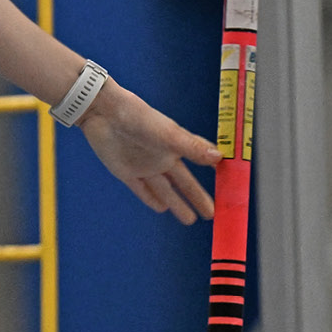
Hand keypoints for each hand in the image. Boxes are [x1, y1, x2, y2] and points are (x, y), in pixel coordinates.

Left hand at [76, 81, 220, 223]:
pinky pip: (141, 190)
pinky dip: (151, 199)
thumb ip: (191, 147)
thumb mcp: (167, 134)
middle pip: (184, 182)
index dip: (212, 168)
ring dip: (177, 204)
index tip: (228, 181)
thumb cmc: (137, 117)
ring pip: (165, 190)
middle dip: (197, 197)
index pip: (199, 159)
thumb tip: (219, 157)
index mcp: (175, 146)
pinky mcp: (125, 172)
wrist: (103, 112)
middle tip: (211, 214)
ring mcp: (143, 165)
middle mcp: (161, 157)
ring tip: (190, 220)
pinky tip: (161, 208)